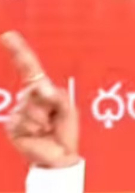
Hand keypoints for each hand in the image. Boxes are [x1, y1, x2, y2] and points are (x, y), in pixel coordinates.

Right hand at [1, 31, 79, 168]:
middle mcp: (27, 100)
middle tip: (54, 120)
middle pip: (34, 90)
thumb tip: (40, 87)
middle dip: (48, 104)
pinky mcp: (14, 126)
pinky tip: (39, 134)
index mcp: (41, 93)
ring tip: (47, 129)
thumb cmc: (65, 132)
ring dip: (43, 119)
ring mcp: (19, 113)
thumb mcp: (67, 109)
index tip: (9, 36)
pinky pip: (24, 120)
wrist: (60, 156)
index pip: (29, 69)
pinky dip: (36, 127)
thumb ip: (55, 95)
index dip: (19, 52)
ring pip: (30, 107)